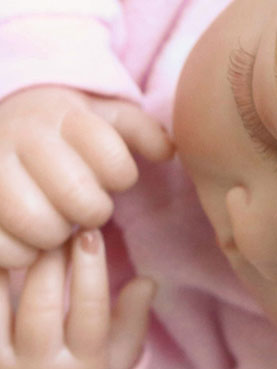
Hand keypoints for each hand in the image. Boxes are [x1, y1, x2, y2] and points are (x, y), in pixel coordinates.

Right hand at [0, 85, 172, 267]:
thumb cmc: (59, 127)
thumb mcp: (101, 115)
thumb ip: (140, 130)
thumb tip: (167, 153)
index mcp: (62, 116)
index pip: (114, 161)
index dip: (121, 176)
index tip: (110, 173)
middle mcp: (22, 138)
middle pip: (81, 199)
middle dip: (93, 210)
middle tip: (84, 205)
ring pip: (42, 227)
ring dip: (58, 234)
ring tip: (55, 219)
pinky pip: (5, 250)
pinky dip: (22, 253)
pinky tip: (26, 236)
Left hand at [0, 230, 154, 368]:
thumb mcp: (120, 359)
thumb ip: (133, 319)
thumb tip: (146, 281)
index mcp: (84, 364)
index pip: (89, 311)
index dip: (91, 270)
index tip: (91, 233)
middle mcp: (40, 367)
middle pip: (42, 308)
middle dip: (49, 262)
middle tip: (54, 225)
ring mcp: (3, 368)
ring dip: (8, 270)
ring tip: (19, 236)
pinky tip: (2, 257)